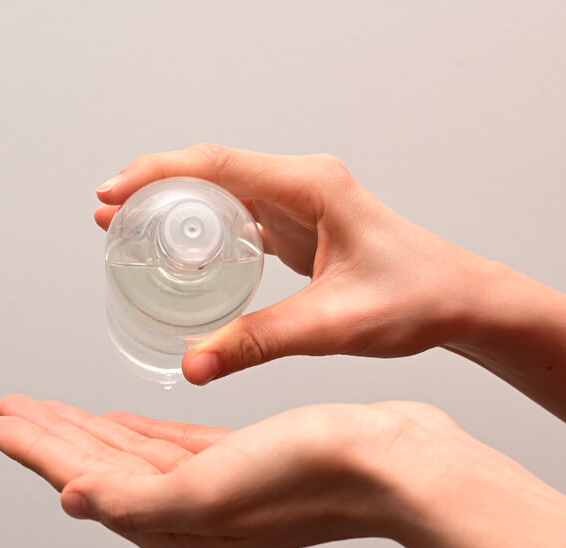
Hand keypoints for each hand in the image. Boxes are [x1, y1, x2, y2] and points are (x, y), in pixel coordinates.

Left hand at [0, 394, 499, 547]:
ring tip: (51, 408)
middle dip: (53, 437)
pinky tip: (118, 419)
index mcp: (173, 529)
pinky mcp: (240, 459)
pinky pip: (169, 444)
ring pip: (130, 454)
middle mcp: (189, 514)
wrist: (390, 459)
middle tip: (12, 409)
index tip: (0, 423)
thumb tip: (70, 500)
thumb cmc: (311, 474)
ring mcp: (215, 487)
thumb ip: (134, 499)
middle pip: (98, 468)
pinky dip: (137, 430)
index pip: (82, 483)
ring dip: (88, 429)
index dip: (37, 451)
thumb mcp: (210, 488)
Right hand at [95, 144, 503, 384]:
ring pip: (223, 189)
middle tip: (105, 215)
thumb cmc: (416, 299)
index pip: (217, 164)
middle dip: (152, 186)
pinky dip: (202, 226)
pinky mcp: (302, 226)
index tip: (112, 193)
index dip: (156, 174)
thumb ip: (260, 343)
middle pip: (211, 168)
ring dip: (174, 203)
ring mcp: (303, 202)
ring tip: (125, 228)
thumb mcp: (332, 325)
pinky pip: (240, 214)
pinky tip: (178, 250)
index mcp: (312, 186)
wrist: (460, 300)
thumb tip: (194, 366)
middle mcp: (304, 183)